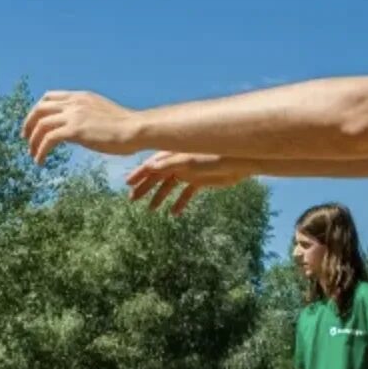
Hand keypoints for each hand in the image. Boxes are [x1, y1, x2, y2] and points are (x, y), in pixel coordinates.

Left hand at [22, 90, 144, 162]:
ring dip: (33, 140)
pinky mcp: (75, 130)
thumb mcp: (102, 114)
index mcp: (80, 97)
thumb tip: (80, 128)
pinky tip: (40, 161)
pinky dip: (40, 151)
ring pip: (41, 124)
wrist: (135, 129)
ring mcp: (74, 115)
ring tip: (32, 154)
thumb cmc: (125, 127)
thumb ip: (87, 116)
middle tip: (25, 138)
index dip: (37, 110)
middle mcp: (74, 103)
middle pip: (40, 109)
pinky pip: (48, 140)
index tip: (34, 124)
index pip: (49, 97)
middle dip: (29, 123)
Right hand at [126, 151, 249, 213]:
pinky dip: (180, 202)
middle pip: (158, 176)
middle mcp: (179, 162)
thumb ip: (169, 164)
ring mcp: (189, 172)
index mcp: (174, 155)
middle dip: (145, 187)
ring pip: (170, 186)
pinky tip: (175, 214)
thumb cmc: (214, 157)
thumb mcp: (189, 161)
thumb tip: (149, 168)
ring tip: (152, 210)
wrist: (239, 161)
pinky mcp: (200, 180)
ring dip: (160, 196)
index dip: (139, 174)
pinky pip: (186, 193)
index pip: (152, 165)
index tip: (128, 185)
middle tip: (133, 200)